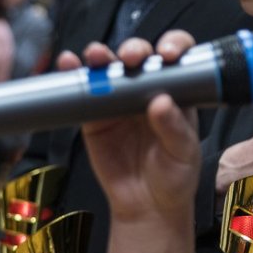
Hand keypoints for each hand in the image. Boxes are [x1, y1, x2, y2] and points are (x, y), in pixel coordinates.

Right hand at [67, 33, 201, 222]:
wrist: (146, 206)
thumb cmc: (174, 176)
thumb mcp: (183, 152)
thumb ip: (174, 127)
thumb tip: (161, 101)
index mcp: (175, 91)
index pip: (177, 58)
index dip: (173, 46)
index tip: (168, 53)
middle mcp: (146, 89)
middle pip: (138, 56)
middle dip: (133, 49)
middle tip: (131, 58)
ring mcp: (118, 100)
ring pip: (109, 67)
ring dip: (101, 55)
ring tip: (96, 55)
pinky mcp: (94, 116)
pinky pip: (84, 92)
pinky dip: (74, 74)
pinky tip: (69, 64)